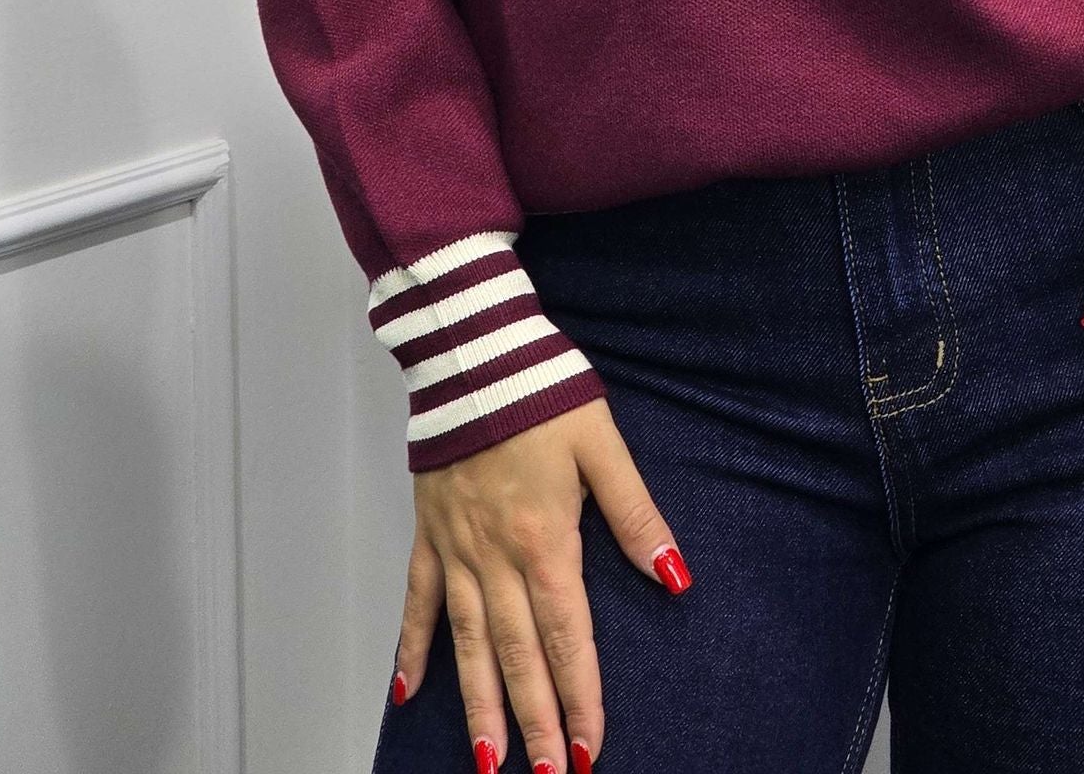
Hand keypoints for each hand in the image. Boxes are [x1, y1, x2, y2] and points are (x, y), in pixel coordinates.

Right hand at [390, 394, 690, 773]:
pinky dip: (413, 647)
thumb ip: (637, 515)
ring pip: (470, 645)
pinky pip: (417, 601)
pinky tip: (409, 692)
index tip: (592, 747)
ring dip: (480, 705)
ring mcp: (456, 549)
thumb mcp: (603, 445)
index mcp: (546, 539)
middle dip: (536, 723)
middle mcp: (496, 557)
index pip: (568, 637)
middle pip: (519, 656)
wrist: (472, 350)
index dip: (582, 696)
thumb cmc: (541, 389)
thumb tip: (674, 575)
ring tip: (488, 762)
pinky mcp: (428, 532)